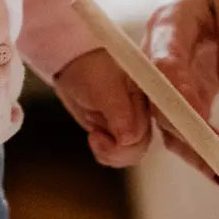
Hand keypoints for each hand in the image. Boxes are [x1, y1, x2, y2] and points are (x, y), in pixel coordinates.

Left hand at [51, 49, 152, 166]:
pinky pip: (118, 153)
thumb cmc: (89, 68)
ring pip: (130, 153)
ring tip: (93, 136)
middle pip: (139, 147)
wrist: (71, 64)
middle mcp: (142, 112)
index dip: (126, 142)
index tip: (101, 134)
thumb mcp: (104, 88)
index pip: (145, 132)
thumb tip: (129, 140)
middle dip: (115, 150)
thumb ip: (120, 113)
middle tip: (94, 136)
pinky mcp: (117, 129)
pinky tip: (94, 138)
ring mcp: (130, 122)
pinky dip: (105, 152)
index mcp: (147, 98)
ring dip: (109, 152)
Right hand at [145, 0, 218, 173]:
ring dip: (198, 154)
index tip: (199, 121)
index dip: (175, 94)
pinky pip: (186, 131)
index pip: (163, 61)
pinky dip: (207, 156)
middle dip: (187, 134)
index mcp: (169, 22)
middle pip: (159, 102)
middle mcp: (157, 56)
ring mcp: (166, 81)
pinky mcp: (181, 100)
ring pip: (169, 126)